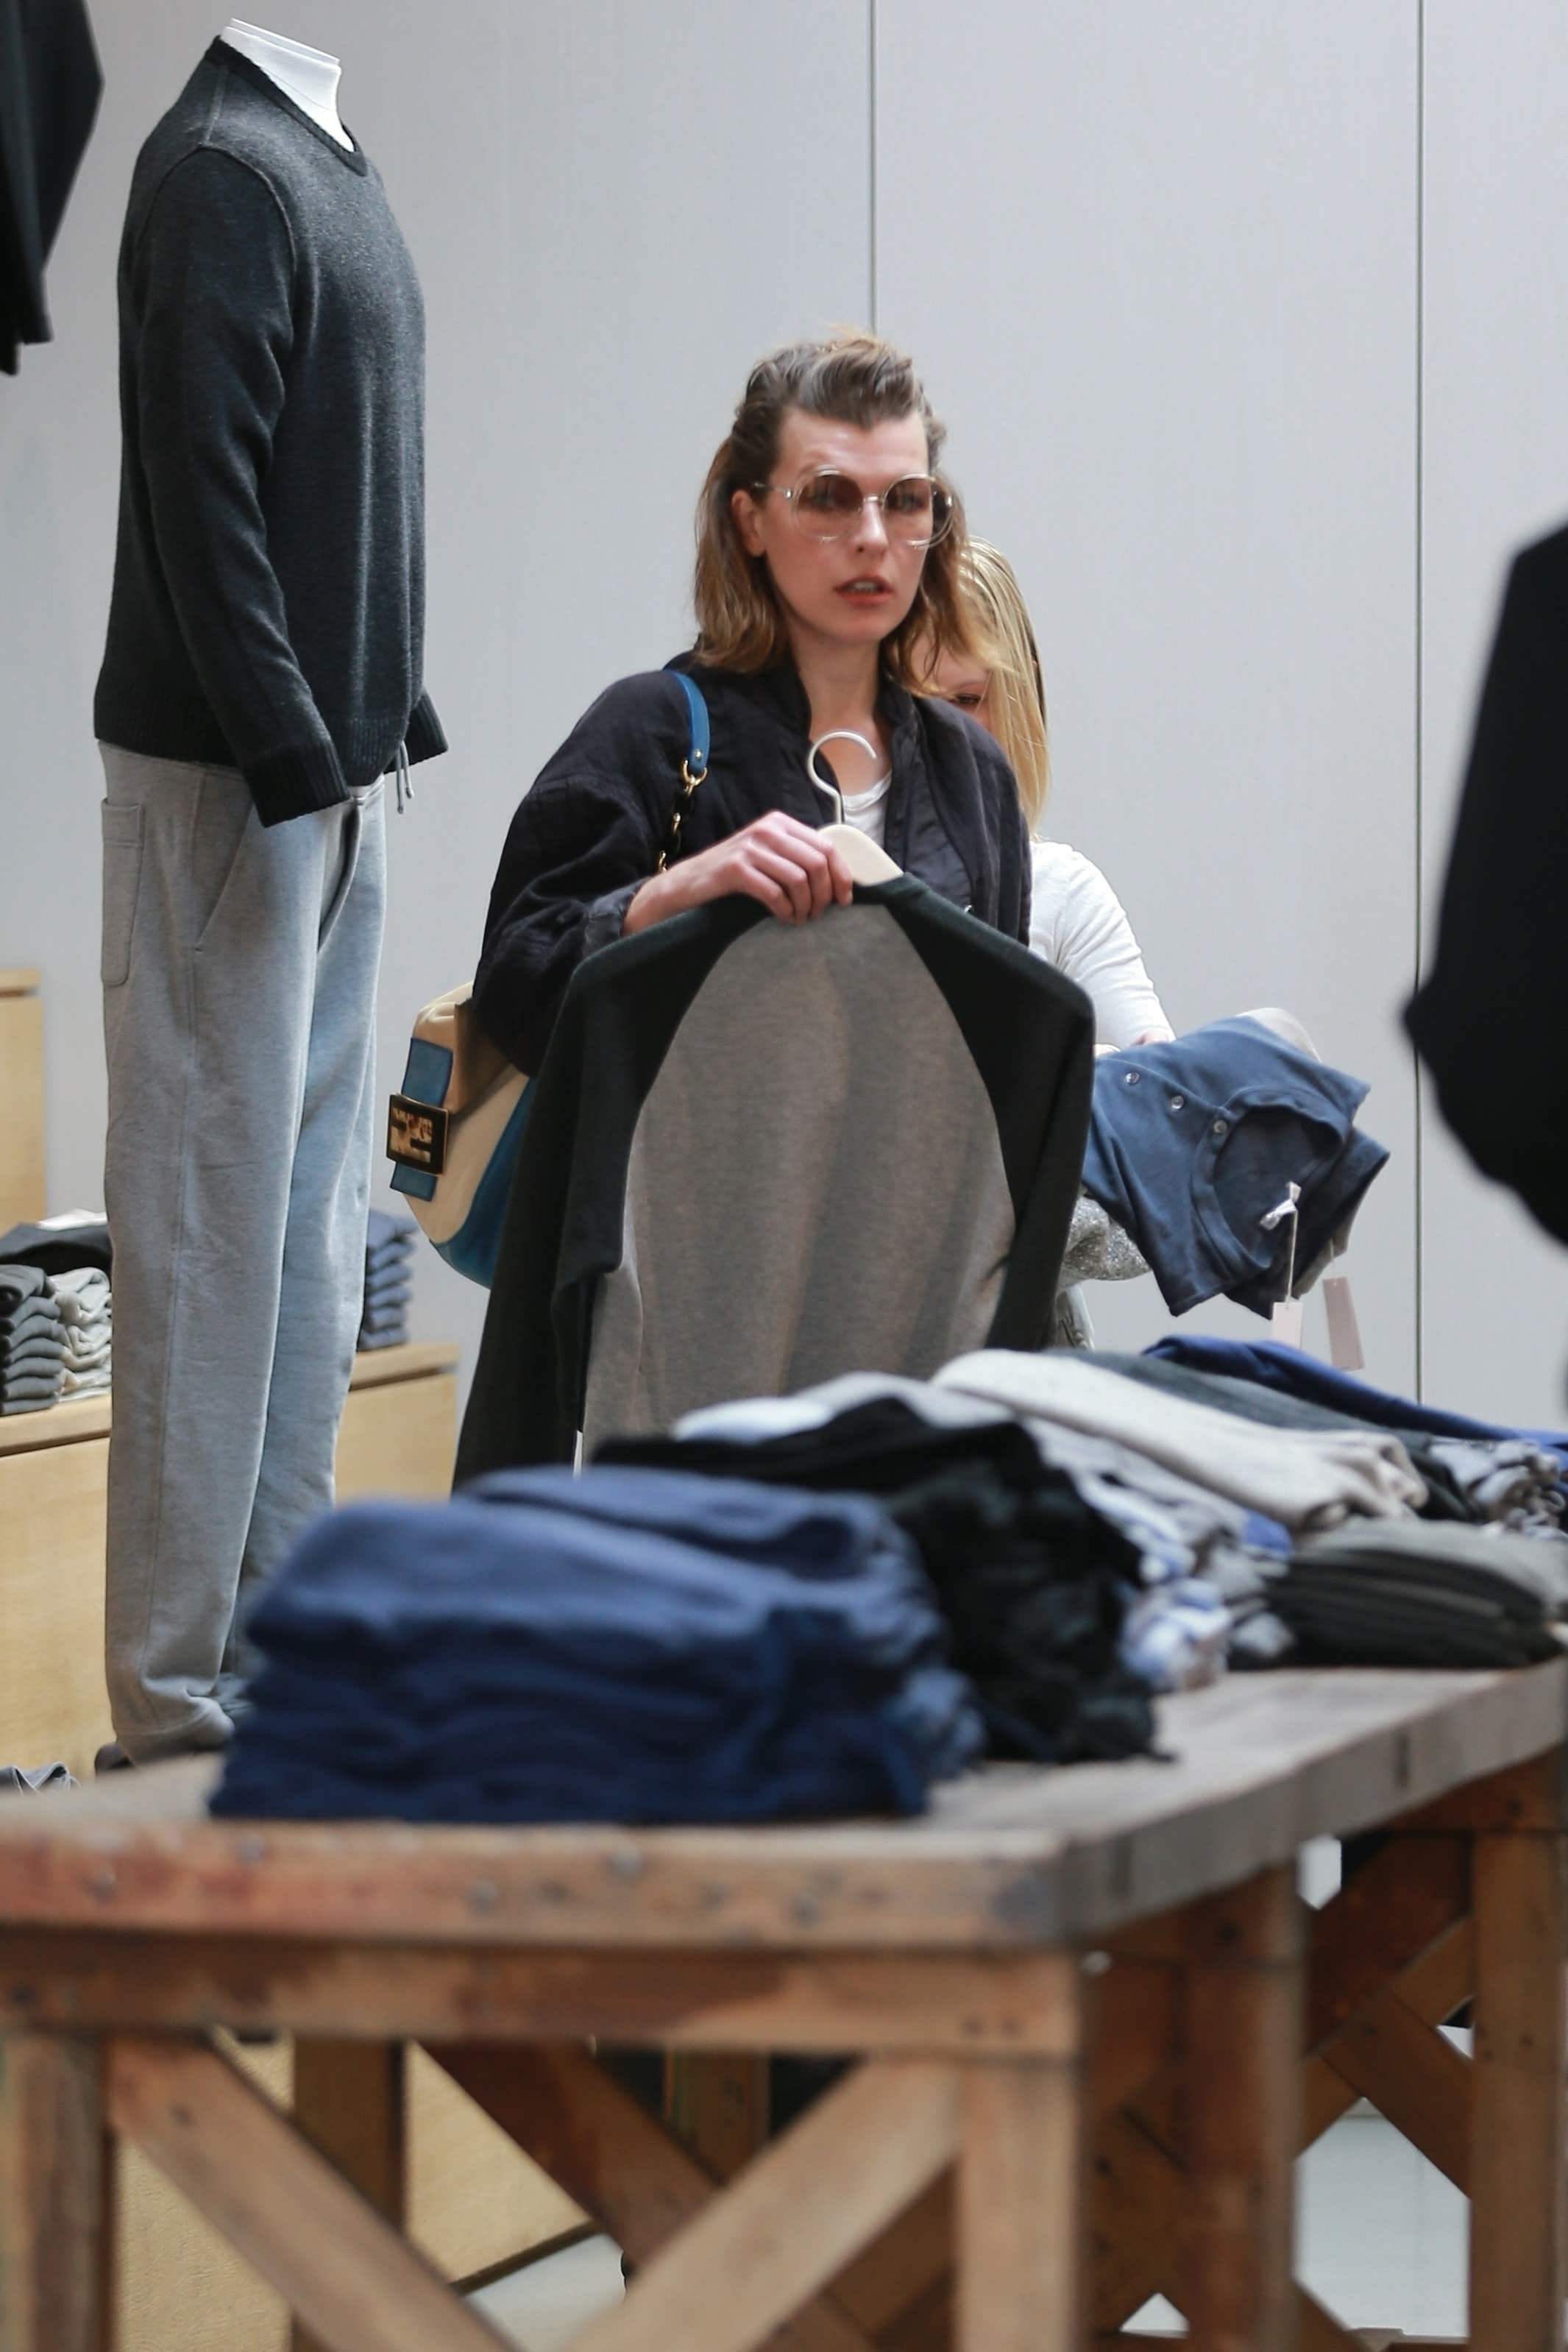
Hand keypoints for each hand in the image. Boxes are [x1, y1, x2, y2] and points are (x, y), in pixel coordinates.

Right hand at [623, 812, 854, 934]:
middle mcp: (767, 829)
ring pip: (799, 880)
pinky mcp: (736, 869)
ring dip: (805, 906)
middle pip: (817, 864)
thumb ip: (796, 857)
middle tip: (817, 914)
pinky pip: (775, 893)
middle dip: (824, 895)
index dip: (841, 876)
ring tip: (800, 918)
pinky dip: (786, 910)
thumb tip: (837, 879)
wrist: (687, 884)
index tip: (844, 900)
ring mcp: (750, 848)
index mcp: (779, 823)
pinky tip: (784, 918)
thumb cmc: (732, 875)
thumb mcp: (766, 855)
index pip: (827, 847)